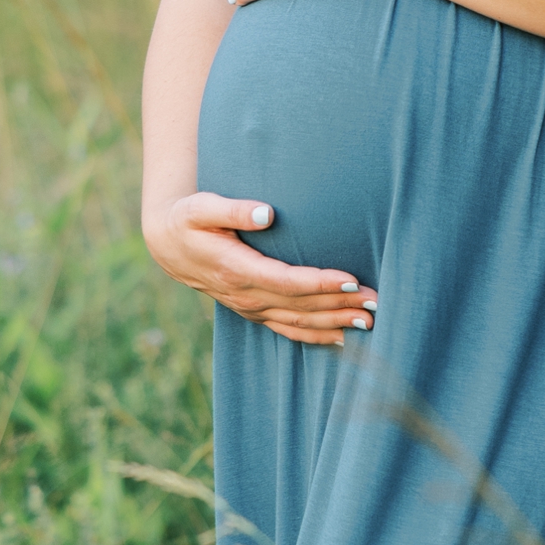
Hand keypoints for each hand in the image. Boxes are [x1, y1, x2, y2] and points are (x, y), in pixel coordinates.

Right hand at [143, 192, 376, 347]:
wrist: (169, 247)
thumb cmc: (189, 220)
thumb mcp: (202, 207)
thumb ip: (234, 209)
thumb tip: (267, 212)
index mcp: (237, 270)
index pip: (287, 281)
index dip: (319, 283)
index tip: (350, 279)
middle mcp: (246, 296)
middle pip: (301, 307)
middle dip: (339, 305)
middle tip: (375, 301)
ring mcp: (251, 308)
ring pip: (299, 323)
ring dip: (335, 323)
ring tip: (370, 320)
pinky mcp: (255, 313)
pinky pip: (289, 331)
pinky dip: (317, 336)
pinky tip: (343, 337)